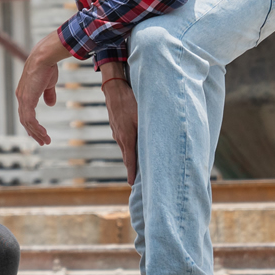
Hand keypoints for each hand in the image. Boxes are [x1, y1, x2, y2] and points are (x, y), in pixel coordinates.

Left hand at [16, 33, 70, 145]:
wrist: (44, 57)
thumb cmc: (47, 67)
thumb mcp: (49, 83)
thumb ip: (48, 94)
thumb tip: (50, 104)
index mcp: (25, 93)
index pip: (25, 112)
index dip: (30, 123)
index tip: (36, 132)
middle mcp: (21, 97)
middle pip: (25, 120)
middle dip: (34, 132)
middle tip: (42, 141)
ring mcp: (23, 99)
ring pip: (27, 122)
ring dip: (37, 133)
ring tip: (45, 141)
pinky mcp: (27, 100)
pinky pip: (30, 119)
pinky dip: (36, 128)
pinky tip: (44, 134)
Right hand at [98, 62, 138, 185]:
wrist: (114, 89)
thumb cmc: (130, 101)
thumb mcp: (143, 115)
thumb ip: (149, 129)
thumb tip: (160, 140)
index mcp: (127, 138)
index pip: (130, 161)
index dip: (132, 173)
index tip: (132, 184)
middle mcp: (120, 138)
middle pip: (127, 157)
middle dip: (131, 169)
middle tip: (136, 180)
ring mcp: (116, 132)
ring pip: (125, 149)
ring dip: (130, 157)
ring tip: (137, 165)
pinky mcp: (116, 127)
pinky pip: (123, 141)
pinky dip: (128, 147)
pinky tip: (134, 145)